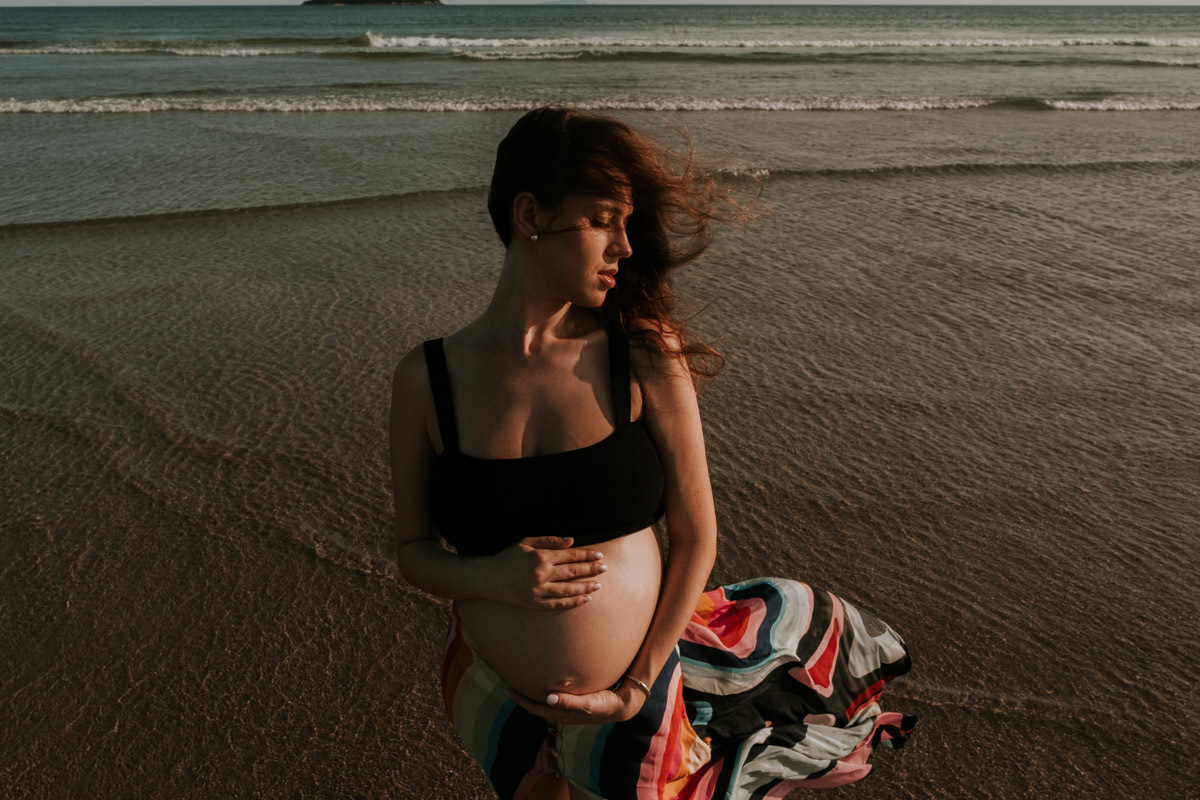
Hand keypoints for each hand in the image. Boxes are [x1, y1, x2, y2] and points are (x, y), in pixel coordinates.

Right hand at [479, 536, 606, 609]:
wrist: (486, 578)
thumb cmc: (506, 557)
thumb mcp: (525, 542)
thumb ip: (549, 541)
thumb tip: (572, 541)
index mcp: (540, 557)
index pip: (570, 556)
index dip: (586, 555)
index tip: (599, 555)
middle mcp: (541, 574)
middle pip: (572, 572)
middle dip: (591, 570)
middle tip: (604, 568)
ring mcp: (538, 591)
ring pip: (568, 590)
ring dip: (586, 587)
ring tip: (598, 585)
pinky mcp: (534, 603)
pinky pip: (558, 604)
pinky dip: (572, 602)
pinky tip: (584, 599)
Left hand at [507, 679, 646, 725]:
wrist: (623, 704)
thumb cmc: (605, 703)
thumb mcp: (588, 704)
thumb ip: (569, 702)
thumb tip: (548, 699)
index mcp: (562, 714)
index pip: (536, 708)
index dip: (522, 700)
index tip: (509, 688)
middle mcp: (563, 712)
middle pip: (537, 705)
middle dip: (523, 696)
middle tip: (510, 682)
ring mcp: (568, 707)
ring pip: (545, 701)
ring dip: (533, 693)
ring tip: (524, 680)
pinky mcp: (575, 700)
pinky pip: (554, 696)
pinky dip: (545, 689)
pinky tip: (546, 680)